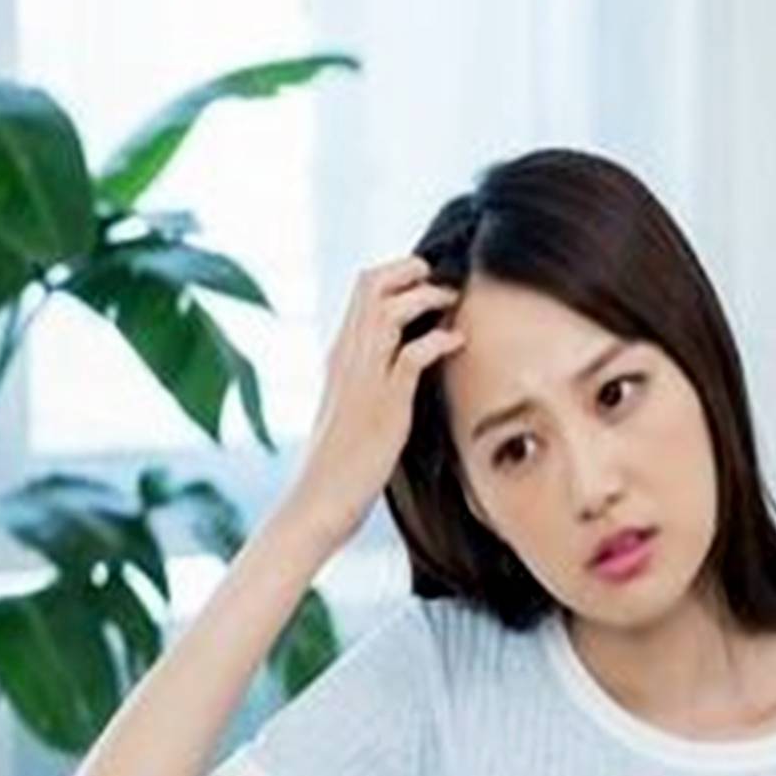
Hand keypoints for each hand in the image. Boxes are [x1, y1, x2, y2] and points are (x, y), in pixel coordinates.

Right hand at [283, 257, 462, 547]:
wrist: (317, 503)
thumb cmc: (340, 464)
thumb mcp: (352, 409)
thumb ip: (371, 381)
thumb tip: (403, 366)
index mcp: (339, 356)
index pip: (361, 290)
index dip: (397, 274)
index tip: (427, 281)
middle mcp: (347, 358)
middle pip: (371, 284)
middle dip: (410, 271)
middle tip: (442, 281)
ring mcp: (364, 380)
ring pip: (388, 309)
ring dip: (427, 297)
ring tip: (453, 302)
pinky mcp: (384, 406)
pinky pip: (412, 356)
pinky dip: (438, 340)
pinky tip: (458, 341)